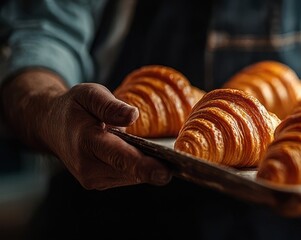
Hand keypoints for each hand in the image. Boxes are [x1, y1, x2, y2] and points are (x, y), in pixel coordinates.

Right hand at [1, 69, 170, 189]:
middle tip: (179, 161)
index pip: (118, 156)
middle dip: (155, 166)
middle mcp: (87, 166)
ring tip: (161, 153)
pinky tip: (150, 158)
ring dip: (148, 166)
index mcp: (85, 141)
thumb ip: (109, 105)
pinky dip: (141, 168)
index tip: (165, 172)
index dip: (143, 166)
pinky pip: (129, 177)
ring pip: (133, 176)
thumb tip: (132, 116)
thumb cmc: (75, 107)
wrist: (50, 126)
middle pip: (131, 170)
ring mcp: (92, 178)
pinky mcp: (99, 183)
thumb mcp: (89, 94)